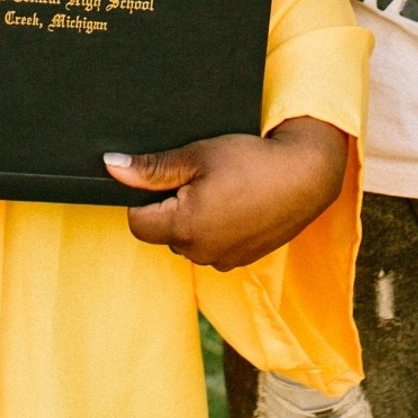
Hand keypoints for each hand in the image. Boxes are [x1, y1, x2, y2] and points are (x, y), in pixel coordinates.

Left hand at [104, 117, 347, 270]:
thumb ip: (151, 168)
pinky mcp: (241, 261)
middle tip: (200, 178)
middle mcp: (199, 252)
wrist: (306, 176)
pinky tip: (237, 205)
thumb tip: (111, 167)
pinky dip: (217, 230)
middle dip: (171, 208)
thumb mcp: (197, 156)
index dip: (143, 197)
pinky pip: (213, 248)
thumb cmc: (251, 161)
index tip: (167, 177)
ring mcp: (222, 261)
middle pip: (162, 233)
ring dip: (194, 221)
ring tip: (223, 190)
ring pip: (188, 241)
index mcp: (183, 226)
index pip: (136, 222)